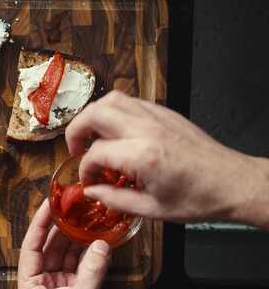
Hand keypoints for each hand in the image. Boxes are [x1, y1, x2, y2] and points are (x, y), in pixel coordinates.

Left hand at [18, 200, 109, 288]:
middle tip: (73, 208)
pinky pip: (79, 267)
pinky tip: (96, 242)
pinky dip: (88, 254)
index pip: (31, 244)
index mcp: (30, 280)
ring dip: (77, 238)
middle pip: (50, 245)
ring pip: (66, 254)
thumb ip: (89, 272)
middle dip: (63, 226)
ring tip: (87, 221)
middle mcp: (42, 280)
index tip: (49, 204)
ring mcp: (58, 285)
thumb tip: (101, 247)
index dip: (40, 221)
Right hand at [65, 90, 268, 227]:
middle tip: (76, 149)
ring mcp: (156, 117)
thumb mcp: (152, 209)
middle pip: (94, 114)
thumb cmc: (198, 198)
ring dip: (93, 116)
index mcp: (142, 155)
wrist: (232, 183)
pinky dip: (114, 112)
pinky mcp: (165, 113)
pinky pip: (130, 101)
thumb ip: (114, 199)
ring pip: (110, 99)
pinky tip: (116, 131)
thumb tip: (92, 191)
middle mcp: (146, 129)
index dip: (85, 169)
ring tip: (92, 135)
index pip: (95, 153)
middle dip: (76, 131)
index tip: (90, 181)